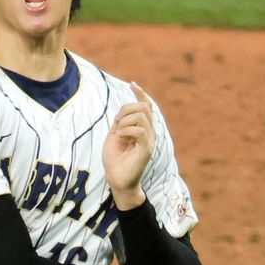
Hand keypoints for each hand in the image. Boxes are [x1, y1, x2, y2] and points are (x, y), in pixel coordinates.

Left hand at [101, 82, 155, 209]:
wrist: (117, 180)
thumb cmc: (115, 159)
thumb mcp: (115, 135)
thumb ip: (121, 121)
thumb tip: (124, 109)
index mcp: (143, 129)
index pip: (147, 106)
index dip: (141, 93)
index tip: (132, 84)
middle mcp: (150, 133)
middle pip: (143, 107)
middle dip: (126, 109)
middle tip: (116, 123)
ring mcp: (150, 140)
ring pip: (141, 116)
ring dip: (125, 120)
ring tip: (118, 132)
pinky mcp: (147, 149)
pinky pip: (140, 130)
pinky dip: (126, 129)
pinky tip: (119, 136)